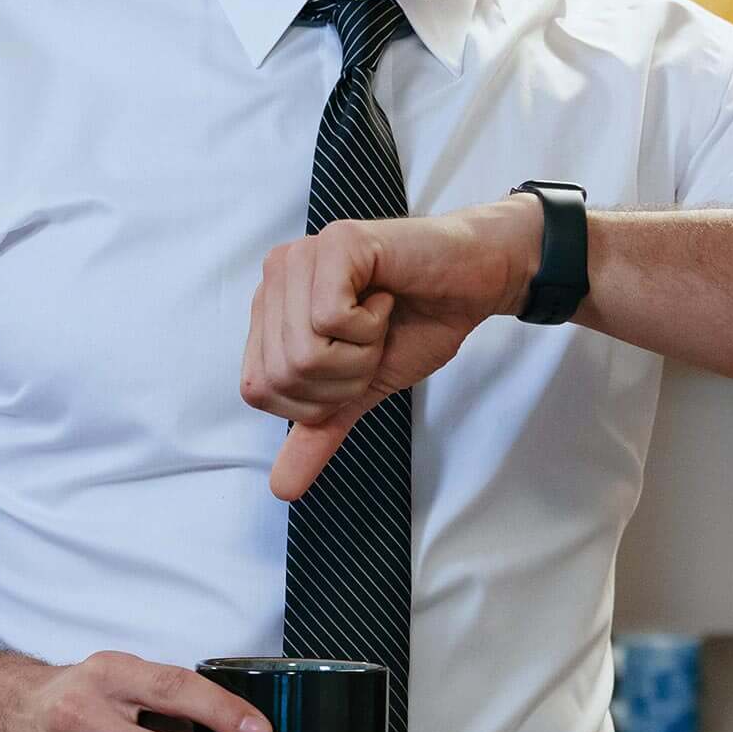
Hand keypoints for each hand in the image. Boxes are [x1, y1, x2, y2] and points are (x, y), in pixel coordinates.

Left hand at [240, 194, 543, 499]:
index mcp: (270, 310)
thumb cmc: (416, 325)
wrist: (474, 284)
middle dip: (343, 377)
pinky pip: (331, 318)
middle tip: (373, 341)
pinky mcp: (336, 242)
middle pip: (282, 375)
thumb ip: (319, 431)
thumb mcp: (360, 389)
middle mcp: (274, 278)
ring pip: (304, 352)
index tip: (356, 361)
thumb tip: (281, 489)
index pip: (258, 390)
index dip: (317, 398)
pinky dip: (372, 326)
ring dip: (360, 353)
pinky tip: (386, 298)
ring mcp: (302, 255)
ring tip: (380, 318)